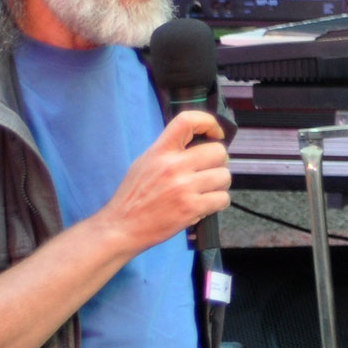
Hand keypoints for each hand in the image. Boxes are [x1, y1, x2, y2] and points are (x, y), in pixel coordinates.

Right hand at [98, 109, 230, 253]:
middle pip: (218, 151)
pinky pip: (223, 198)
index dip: (208, 122)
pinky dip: (218, 202)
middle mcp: (173, 166)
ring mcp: (183, 187)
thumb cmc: (134, 196)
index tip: (215, 133)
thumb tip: (199, 143)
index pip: (187, 121)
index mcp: (160, 151)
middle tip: (209, 171)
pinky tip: (204, 205)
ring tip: (205, 191)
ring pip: (224, 176)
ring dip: (220, 185)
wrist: (123, 226)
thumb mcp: (145, 163)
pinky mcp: (191, 208)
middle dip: (219, 162)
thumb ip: (169, 151)